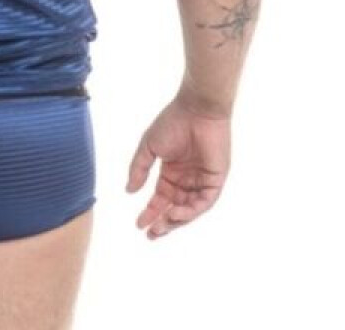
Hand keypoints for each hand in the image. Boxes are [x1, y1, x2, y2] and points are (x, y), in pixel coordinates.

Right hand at [126, 91, 229, 238]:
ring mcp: (201, 180)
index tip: (139, 224)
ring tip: (161, 227)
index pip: (161, 198)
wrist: (196, 110)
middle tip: (151, 234)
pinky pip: (204, 202)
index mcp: (171, 171)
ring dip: (176, 220)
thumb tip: (129, 191)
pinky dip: (191, 211)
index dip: (150, 211)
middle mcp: (186, 179)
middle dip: (163, 222)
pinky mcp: (215, 180)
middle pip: (175, 208)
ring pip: (189, 209)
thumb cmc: (172, 123)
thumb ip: (139, 169)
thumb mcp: (149, 147)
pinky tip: (176, 214)